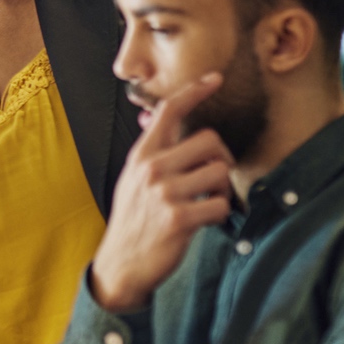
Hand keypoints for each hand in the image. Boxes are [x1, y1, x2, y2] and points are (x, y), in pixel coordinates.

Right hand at [91, 73, 233, 311]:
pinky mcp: (179, 218)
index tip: (215, 79)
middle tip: (214, 178)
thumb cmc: (133, 220)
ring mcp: (164, 193)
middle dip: (221, 158)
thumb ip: (151, 152)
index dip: (194, 91)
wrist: (120, 264)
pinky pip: (221, 205)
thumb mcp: (133, 180)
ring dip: (223, 190)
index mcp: (142, 155)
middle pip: (209, 140)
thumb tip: (154, 119)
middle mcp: (151, 168)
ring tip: (208, 202)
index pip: (168, 111)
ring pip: (219, 172)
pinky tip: (207, 221)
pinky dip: (222, 215)